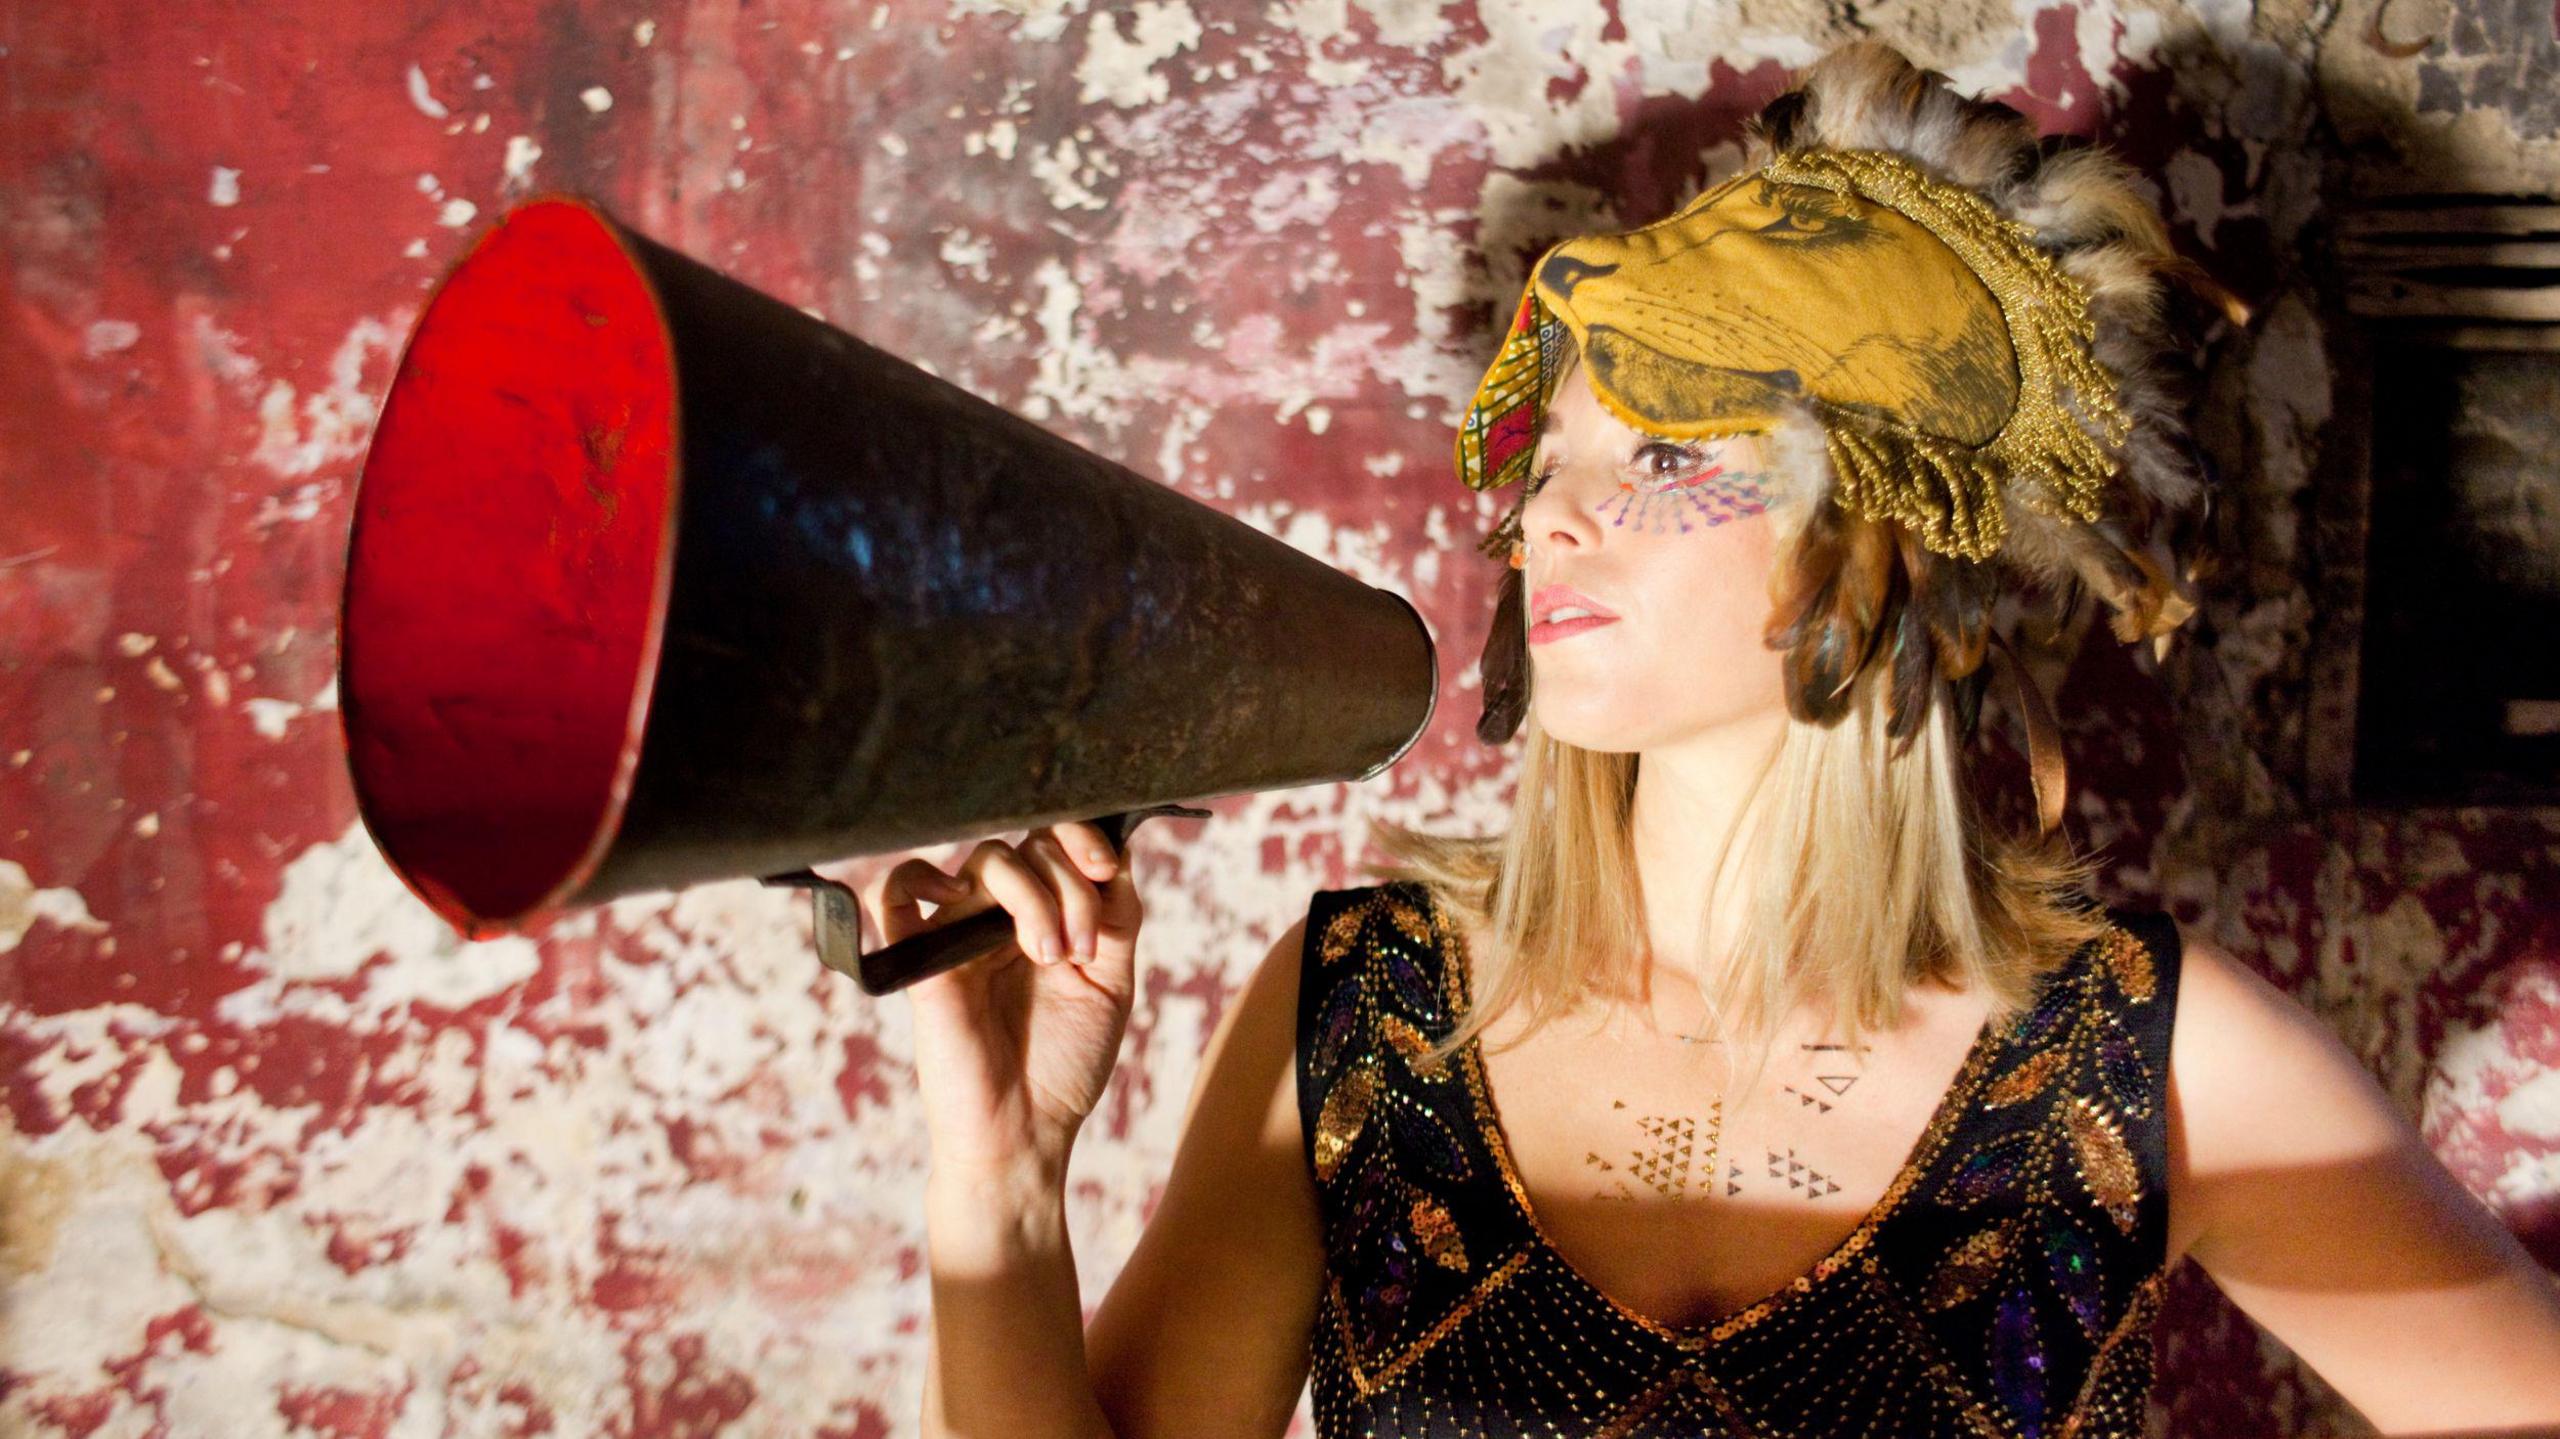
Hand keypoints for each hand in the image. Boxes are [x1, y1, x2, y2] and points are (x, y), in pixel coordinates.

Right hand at [870, 819, 1141, 1178]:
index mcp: (1045, 914)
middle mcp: (1000, 916)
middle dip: (1071, 888)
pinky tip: (955, 895)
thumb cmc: (1065, 1063)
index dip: (1085, 841)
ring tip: (1050, 957)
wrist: (1027, 1131)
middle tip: (1080, 952)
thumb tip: (1118, 849)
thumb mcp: (1111, 981)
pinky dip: (915, 876)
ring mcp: (959, 933)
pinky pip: (894, 894)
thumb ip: (1118, 915)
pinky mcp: (922, 961)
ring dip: (1033, 896)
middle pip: (1029, 846)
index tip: (1108, 871)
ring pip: (986, 861)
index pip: (1057, 840)